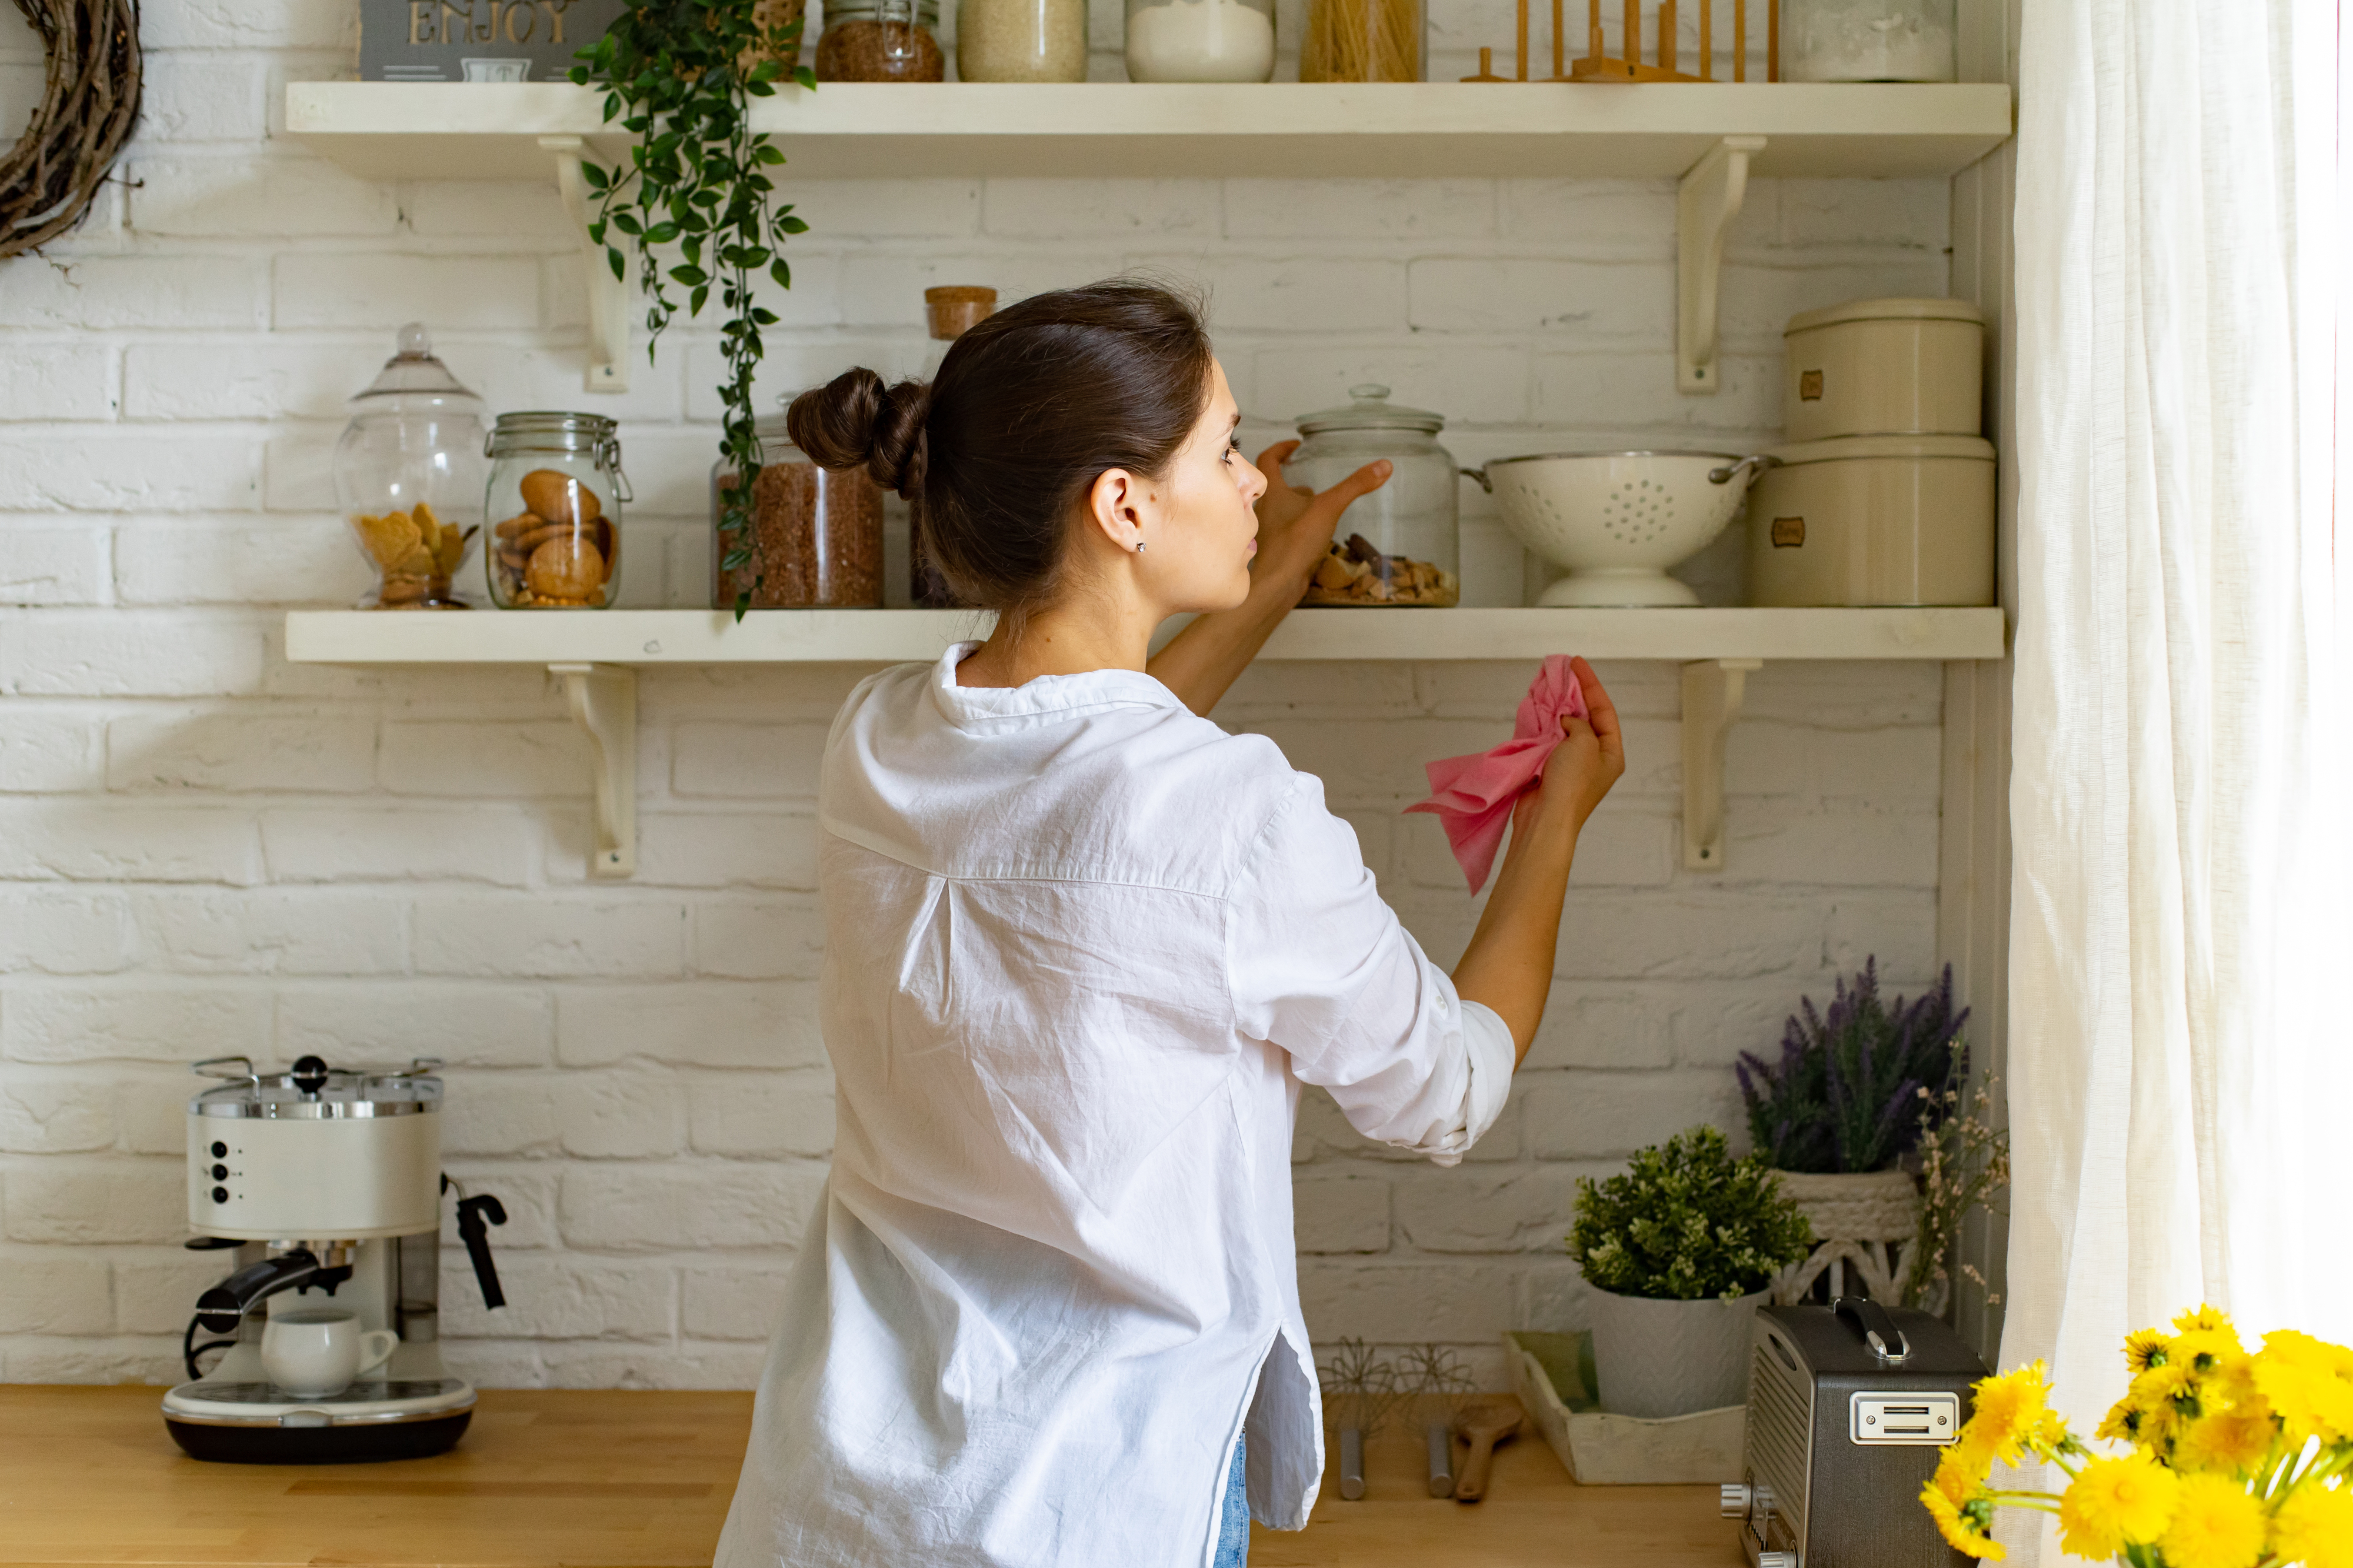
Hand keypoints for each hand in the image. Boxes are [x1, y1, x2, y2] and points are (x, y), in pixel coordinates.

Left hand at [1250, 439, 1390, 594]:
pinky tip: (1319, 533)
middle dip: (1293, 479)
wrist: (1275, 586)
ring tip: (1321, 504)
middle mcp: (1265, 509)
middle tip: (1311, 475)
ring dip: (1298, 504)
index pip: (1268, 459)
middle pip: (1276, 486)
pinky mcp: (1277, 549)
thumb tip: (1384, 465)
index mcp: (1271, 492)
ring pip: (1283, 510)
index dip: (1280, 448)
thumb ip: (1355, 486)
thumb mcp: (1328, 508)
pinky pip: (1289, 530)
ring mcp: (1269, 531)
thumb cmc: (1293, 542)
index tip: (1296, 445)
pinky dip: (1302, 526)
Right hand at [1512, 657, 1625, 840]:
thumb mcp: (1584, 743)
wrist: (1546, 818)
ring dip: (1554, 709)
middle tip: (1559, 671)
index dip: (1591, 684)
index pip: (1604, 710)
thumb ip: (1578, 724)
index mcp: (1611, 753)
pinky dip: (1541, 725)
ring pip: (1563, 729)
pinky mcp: (1548, 770)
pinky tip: (1535, 711)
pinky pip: (1547, 741)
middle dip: (1572, 695)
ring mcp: (1570, 765)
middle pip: (1585, 718)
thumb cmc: (1571, 784)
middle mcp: (1593, 758)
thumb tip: (1565, 722)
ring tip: (1545, 686)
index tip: (1576, 663)